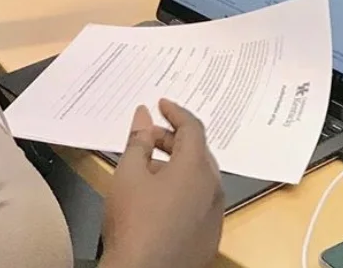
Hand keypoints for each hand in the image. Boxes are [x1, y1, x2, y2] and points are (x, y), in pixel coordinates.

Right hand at [102, 101, 223, 267]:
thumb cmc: (134, 224)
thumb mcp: (128, 174)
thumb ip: (138, 140)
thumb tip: (143, 116)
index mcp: (196, 168)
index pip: (192, 127)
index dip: (175, 112)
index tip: (161, 105)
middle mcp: (213, 189)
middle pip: (198, 151)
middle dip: (174, 139)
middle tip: (150, 137)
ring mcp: (214, 215)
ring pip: (200, 178)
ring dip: (179, 166)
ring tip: (149, 169)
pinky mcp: (210, 237)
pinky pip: (201, 203)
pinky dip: (185, 191)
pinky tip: (161, 200)